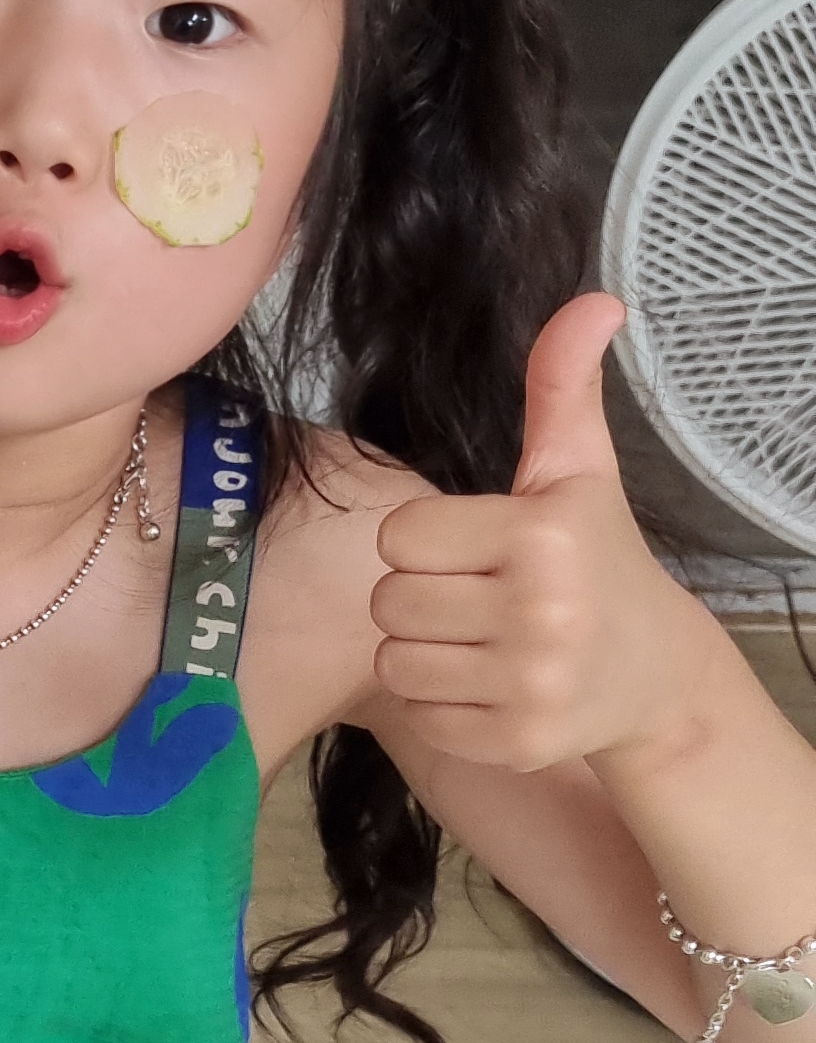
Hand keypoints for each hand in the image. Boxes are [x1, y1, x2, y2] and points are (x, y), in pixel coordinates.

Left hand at [369, 293, 694, 773]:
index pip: (398, 536)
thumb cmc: (596, 558)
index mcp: (541, 534)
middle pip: (389, 599)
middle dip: (423, 597)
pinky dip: (442, 704)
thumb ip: (562, 387)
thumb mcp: (578, 471)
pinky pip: (419, 713)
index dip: (427, 542)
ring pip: (394, 659)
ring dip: (425, 652)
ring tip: (485, 642)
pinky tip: (493, 686)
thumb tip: (593, 301)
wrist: (653, 674)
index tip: (479, 549)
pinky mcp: (514, 741)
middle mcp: (540, 610)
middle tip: (482, 599)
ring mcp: (530, 683)